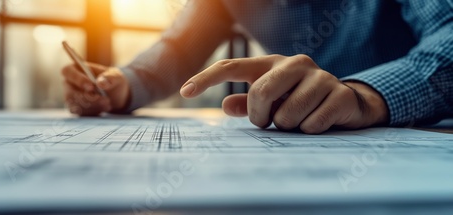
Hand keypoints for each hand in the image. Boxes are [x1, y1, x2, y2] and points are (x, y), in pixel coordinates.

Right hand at [61, 63, 130, 115]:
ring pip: (75, 105)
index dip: (79, 80)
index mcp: (74, 68)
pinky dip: (93, 111)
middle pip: (70, 93)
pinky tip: (104, 108)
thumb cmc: (112, 80)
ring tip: (108, 103)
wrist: (115, 95)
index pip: (68, 72)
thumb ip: (110, 78)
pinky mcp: (75, 108)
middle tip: (105, 100)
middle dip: (88, 98)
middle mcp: (68, 83)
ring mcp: (70, 97)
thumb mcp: (115, 76)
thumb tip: (100, 83)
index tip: (92, 87)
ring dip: (93, 106)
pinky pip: (80, 113)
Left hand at [180, 54, 388, 133]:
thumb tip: (225, 107)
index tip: (185, 91)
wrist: (348, 103)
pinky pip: (311, 124)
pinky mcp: (339, 93)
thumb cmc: (300, 100)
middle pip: (260, 92)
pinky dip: (310, 130)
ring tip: (299, 119)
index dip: (207, 78)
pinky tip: (319, 121)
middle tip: (271, 121)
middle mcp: (294, 64)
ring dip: (289, 126)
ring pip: (287, 114)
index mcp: (272, 64)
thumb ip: (248, 104)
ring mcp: (319, 76)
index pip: (233, 66)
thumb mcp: (272, 101)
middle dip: (261, 116)